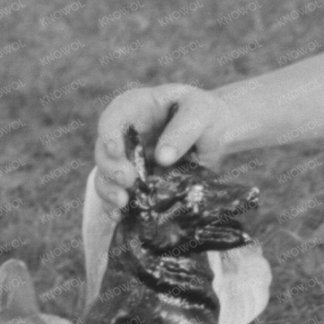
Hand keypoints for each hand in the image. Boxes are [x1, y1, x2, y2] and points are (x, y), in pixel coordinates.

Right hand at [93, 84, 233, 208]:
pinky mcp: (136, 181)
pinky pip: (118, 193)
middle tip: (127, 181)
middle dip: (110, 167)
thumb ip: (183, 130)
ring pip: (106, 175)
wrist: (219, 135)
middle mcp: (125, 134)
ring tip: (122, 203)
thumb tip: (162, 158)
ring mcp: (128, 159)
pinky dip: (114, 206)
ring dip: (109, 190)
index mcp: (136, 107)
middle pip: (104, 151)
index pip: (113, 118)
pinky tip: (119, 216)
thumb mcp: (201, 113)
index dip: (109, 134)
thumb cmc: (207, 115)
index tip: (116, 150)